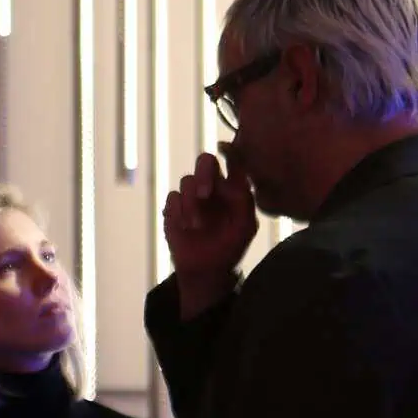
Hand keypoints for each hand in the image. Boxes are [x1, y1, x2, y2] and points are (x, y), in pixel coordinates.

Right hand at [164, 150, 258, 317]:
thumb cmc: (230, 246)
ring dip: (191, 204)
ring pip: (187, 180)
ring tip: (197, 226)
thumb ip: (244, 201)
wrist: (206, 269)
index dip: (230, 150)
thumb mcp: (245, 226)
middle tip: (205, 195)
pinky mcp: (174, 207)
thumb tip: (233, 180)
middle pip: (204, 161)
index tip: (224, 149)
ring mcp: (192, 195)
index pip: (233, 161)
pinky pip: (173, 197)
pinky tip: (185, 226)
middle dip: (203, 174)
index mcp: (233, 188)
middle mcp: (212, 186)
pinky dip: (179, 211)